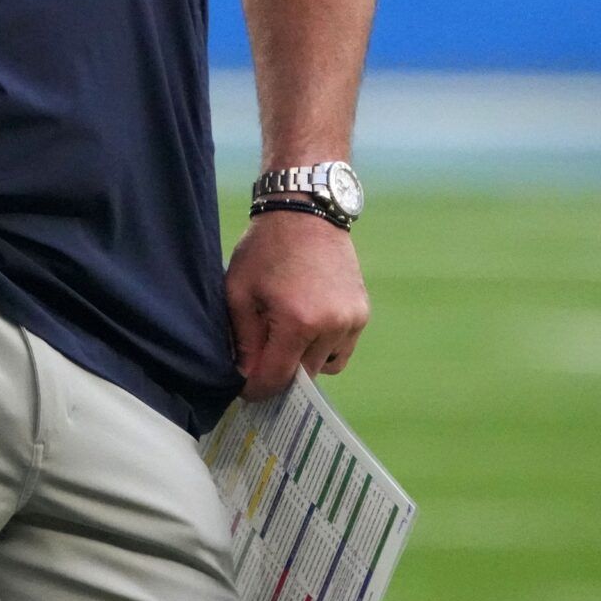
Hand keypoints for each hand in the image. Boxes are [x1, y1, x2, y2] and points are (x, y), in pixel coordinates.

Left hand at [224, 208, 369, 400]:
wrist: (306, 210)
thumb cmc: (265, 248)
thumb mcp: (239, 292)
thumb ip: (243, 340)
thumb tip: (245, 378)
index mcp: (298, 322)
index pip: (277, 378)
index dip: (256, 390)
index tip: (244, 390)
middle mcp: (331, 326)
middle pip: (302, 377)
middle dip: (278, 376)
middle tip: (259, 364)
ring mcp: (352, 321)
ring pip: (324, 367)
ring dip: (303, 363)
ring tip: (284, 338)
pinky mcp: (362, 313)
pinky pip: (341, 349)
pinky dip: (323, 348)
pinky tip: (306, 326)